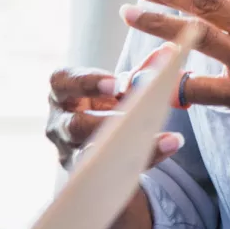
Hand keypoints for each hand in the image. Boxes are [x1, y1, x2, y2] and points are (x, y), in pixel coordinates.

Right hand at [46, 43, 184, 170]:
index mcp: (62, 94)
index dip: (87, 82)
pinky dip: (146, 157)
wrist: (104, 141)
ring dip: (131, 145)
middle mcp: (60, 125)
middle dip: (107, 122)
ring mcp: (71, 154)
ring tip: (165, 138)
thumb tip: (169, 52)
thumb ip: (141, 71)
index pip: (63, 83)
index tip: (115, 84)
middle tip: (138, 115)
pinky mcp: (90, 176)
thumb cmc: (108, 104)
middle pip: (75, 125)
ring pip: (94, 155)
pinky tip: (168, 145)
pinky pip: (116, 169)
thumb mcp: (120, 87)